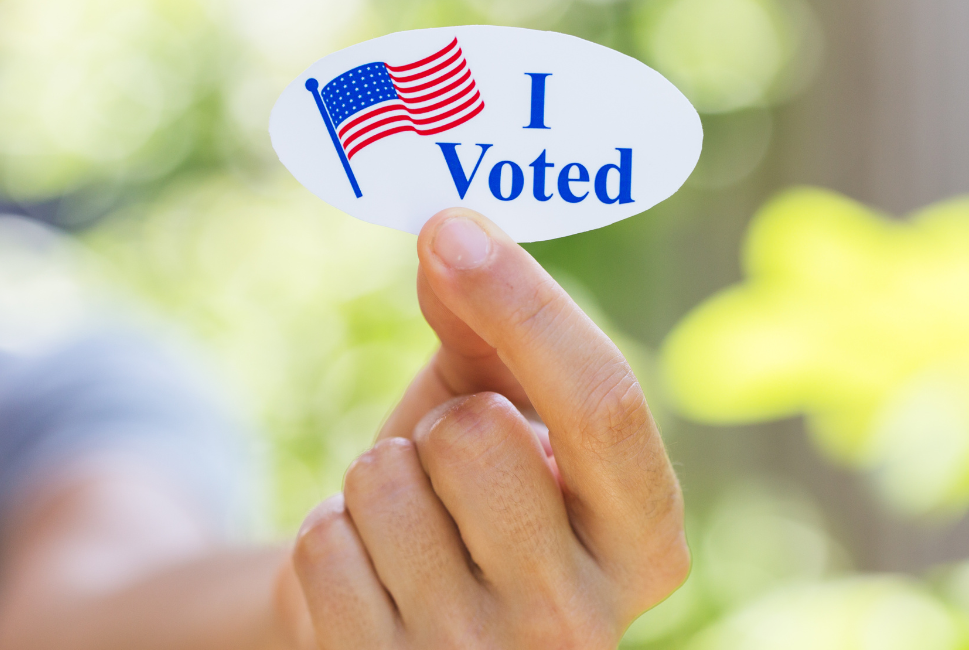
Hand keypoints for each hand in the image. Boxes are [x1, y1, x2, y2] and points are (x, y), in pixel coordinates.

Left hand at [289, 209, 687, 647]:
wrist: (398, 622)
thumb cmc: (465, 499)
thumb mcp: (502, 411)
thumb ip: (491, 323)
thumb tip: (450, 234)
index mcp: (643, 539)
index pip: (606, 406)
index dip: (530, 305)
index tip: (455, 229)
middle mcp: (581, 618)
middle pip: (478, 437)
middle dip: (441, 424)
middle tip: (447, 465)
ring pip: (384, 488)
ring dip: (378, 481)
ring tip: (406, 525)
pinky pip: (325, 547)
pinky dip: (330, 535)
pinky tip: (367, 571)